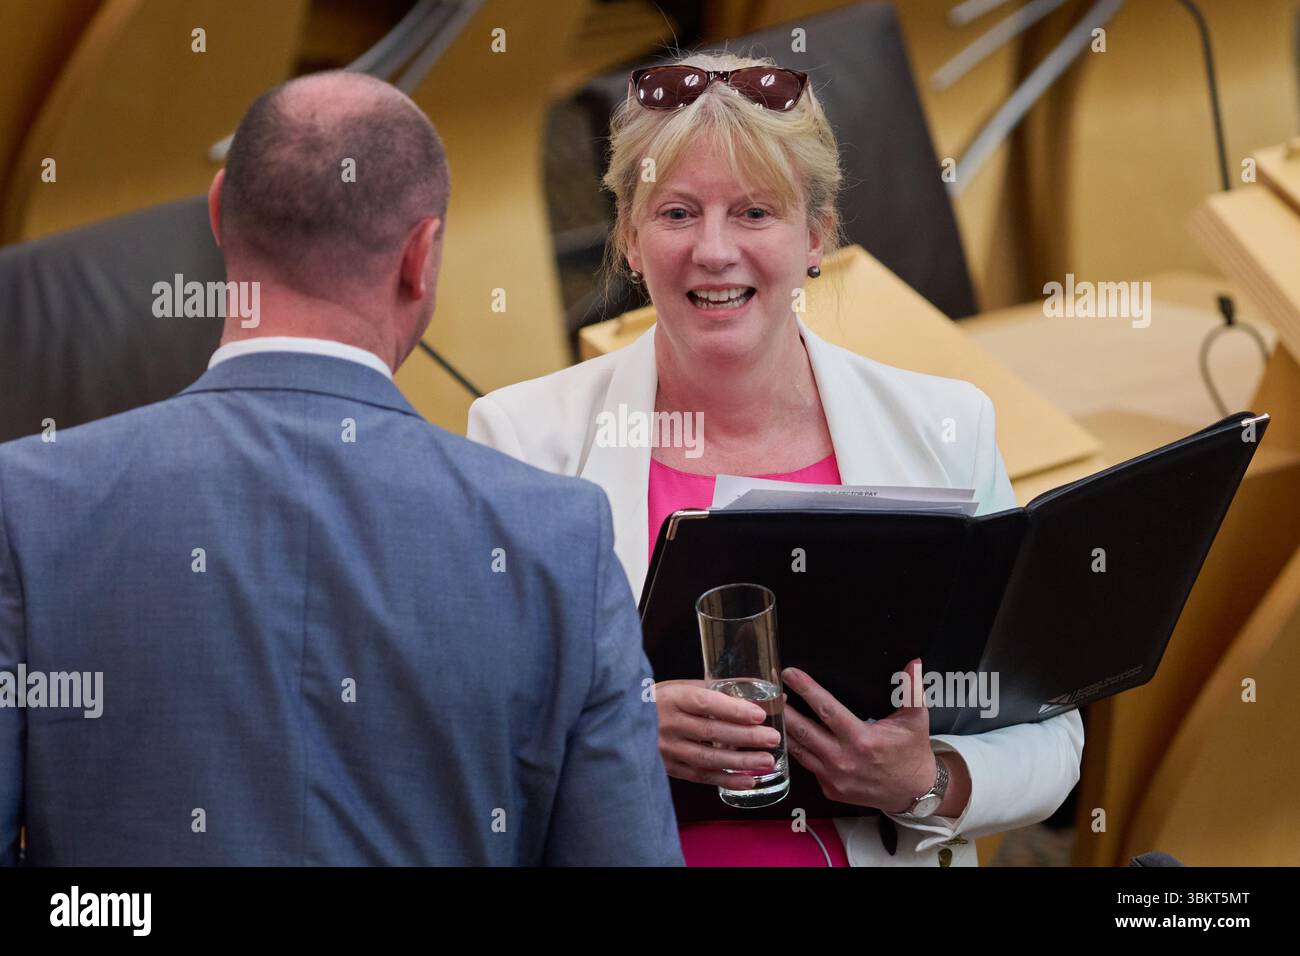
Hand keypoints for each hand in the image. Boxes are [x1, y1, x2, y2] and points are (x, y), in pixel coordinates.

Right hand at [654, 679, 782, 787]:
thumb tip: (765, 691)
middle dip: (745, 736)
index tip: (759, 714)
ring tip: (767, 761)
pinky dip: (725, 780)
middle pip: (710, 732)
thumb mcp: (682, 687)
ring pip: (707, 758)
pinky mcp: (668, 768)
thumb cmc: (662, 700)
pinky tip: (748, 780)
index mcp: (672, 697)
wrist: (623, 721)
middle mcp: (667, 723)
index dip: (732, 709)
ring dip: (740, 762)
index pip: (705, 703)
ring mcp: (666, 749)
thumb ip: (719, 690)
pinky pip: (700, 776)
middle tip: (772, 738)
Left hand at [783, 658, 936, 812]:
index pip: (826, 709)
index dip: (806, 689)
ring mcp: (834, 777)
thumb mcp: (916, 719)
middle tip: (769, 691)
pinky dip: (795, 750)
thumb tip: (913, 663)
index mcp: (862, 739)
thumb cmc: (912, 752)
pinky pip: (807, 766)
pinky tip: (785, 735)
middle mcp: (843, 760)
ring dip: (783, 730)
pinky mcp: (830, 789)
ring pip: (799, 750)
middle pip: (803, 730)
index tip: (789, 674)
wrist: (913, 792)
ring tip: (770, 710)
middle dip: (783, 709)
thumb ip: (911, 689)